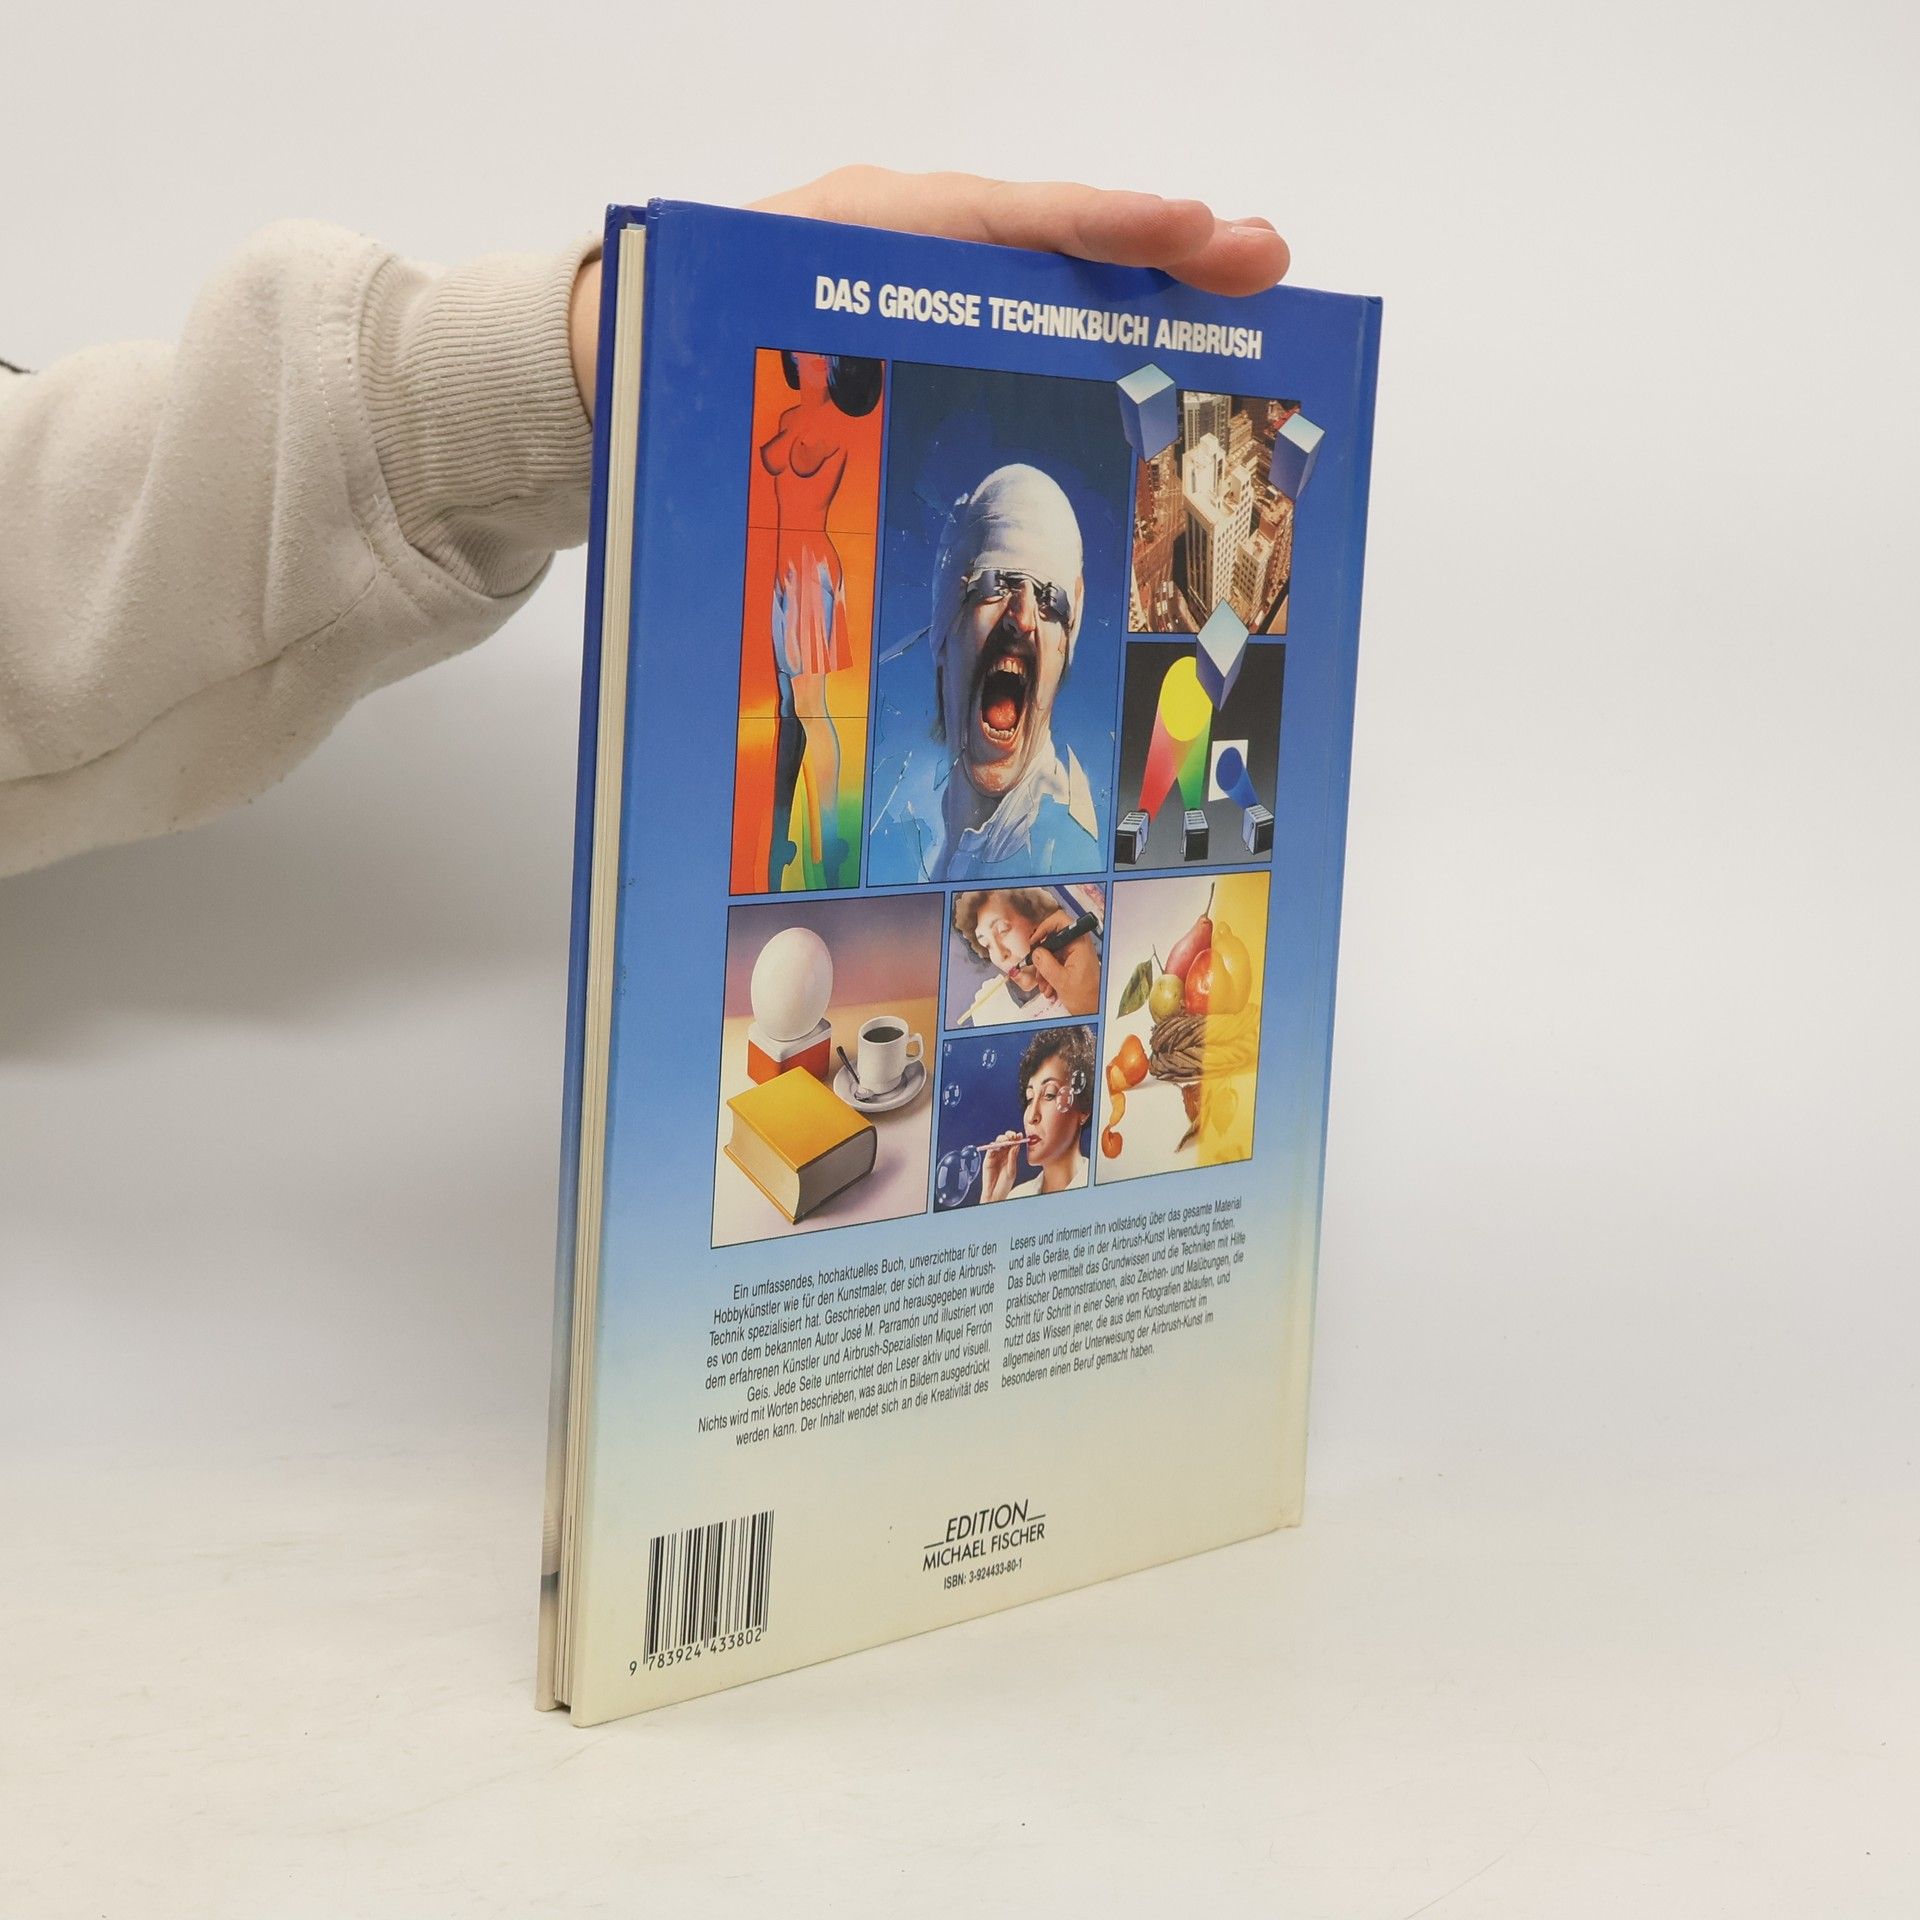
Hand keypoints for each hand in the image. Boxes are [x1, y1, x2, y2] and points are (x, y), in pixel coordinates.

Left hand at [569, 168, 1289, 416]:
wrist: (614, 357)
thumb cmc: (674, 336)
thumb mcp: (732, 321)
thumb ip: (802, 341)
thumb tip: (846, 393)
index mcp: (872, 228)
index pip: (1011, 217)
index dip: (1106, 225)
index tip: (1196, 231)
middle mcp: (912, 245)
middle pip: (1054, 238)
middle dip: (1163, 247)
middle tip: (1264, 261)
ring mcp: (923, 285)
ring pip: (1047, 280)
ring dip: (1142, 291)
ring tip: (1234, 295)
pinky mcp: (920, 330)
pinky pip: (1017, 323)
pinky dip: (1088, 330)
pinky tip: (1149, 355)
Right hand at [978, 1130, 1025, 1204]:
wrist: (995, 1193)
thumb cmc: (1005, 1184)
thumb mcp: (1011, 1170)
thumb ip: (1013, 1158)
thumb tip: (1016, 1145)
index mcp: (1011, 1156)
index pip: (1014, 1144)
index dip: (1017, 1138)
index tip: (1020, 1135)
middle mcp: (1003, 1154)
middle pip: (1006, 1141)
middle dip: (1009, 1136)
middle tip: (1013, 1136)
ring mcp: (995, 1156)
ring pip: (998, 1143)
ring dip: (1002, 1139)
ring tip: (1007, 1140)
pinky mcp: (988, 1159)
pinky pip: (990, 1150)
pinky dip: (994, 1146)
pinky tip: (999, 1146)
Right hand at [1024, 909, 1102, 1016]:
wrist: (1095, 1010)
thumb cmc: (1087, 997)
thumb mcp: (1060, 980)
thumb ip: (1045, 964)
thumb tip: (1036, 952)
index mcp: (1079, 943)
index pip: (1060, 921)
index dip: (1044, 928)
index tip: (1035, 941)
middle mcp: (1079, 945)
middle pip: (1053, 940)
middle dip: (1042, 956)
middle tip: (1037, 968)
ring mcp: (1076, 954)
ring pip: (1052, 953)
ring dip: (1045, 969)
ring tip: (1045, 984)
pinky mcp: (1073, 963)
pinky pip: (1056, 962)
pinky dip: (1049, 973)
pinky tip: (1049, 986)